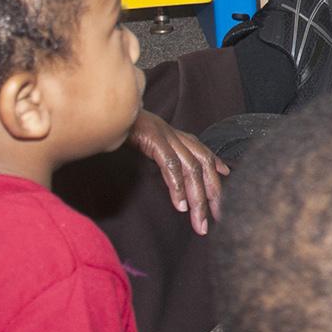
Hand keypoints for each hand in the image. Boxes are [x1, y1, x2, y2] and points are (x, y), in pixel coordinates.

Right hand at [128, 111, 228, 234]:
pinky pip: (171, 164)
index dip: (216, 169)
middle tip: (216, 218)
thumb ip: (162, 154)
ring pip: (191, 168)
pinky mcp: (153, 138)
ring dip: (197, 198)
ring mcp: (165, 135)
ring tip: (199, 221)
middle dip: (213, 193)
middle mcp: (174, 134)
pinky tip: (180, 205)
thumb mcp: (145, 142)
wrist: (105, 110)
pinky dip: (177, 186)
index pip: (203, 152)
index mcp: (174, 135)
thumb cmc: (122, 129)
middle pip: (202, 163)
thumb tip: (174, 173)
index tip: (225, 187)